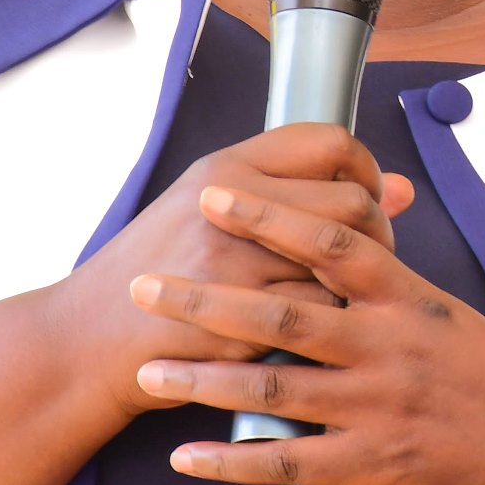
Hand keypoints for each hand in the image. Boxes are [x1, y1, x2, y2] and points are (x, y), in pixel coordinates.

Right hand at [45, 123, 415, 417]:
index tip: (371, 200)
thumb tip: (402, 187)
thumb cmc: (156, 278)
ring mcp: (234, 260)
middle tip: (373, 259)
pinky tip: (328, 329)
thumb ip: (299, 193)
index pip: (331, 141)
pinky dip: (333, 320)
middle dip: (379, 232)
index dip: (368, 169)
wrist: (82, 343)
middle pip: (351, 200)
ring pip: (342, 259)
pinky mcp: (237, 317)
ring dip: (362, 282)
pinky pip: (318, 310)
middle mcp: (230, 202)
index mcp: (225, 167)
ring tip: (352, 294)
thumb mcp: (211, 212)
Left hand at [125, 180, 484, 484]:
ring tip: (145, 371)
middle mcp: (388, 345)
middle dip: (207, 299)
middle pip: (283, 312)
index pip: (331, 240)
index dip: (270, 216)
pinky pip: (288, 463)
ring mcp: (378, 406)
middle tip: (146, 285)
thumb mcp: (448, 315)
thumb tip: (351, 239)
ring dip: (202, 380)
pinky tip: (186, 457)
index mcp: (407, 298)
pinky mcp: (372, 465)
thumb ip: (390, 285)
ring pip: (273, 388)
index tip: (216, 194)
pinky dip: (232, 462)